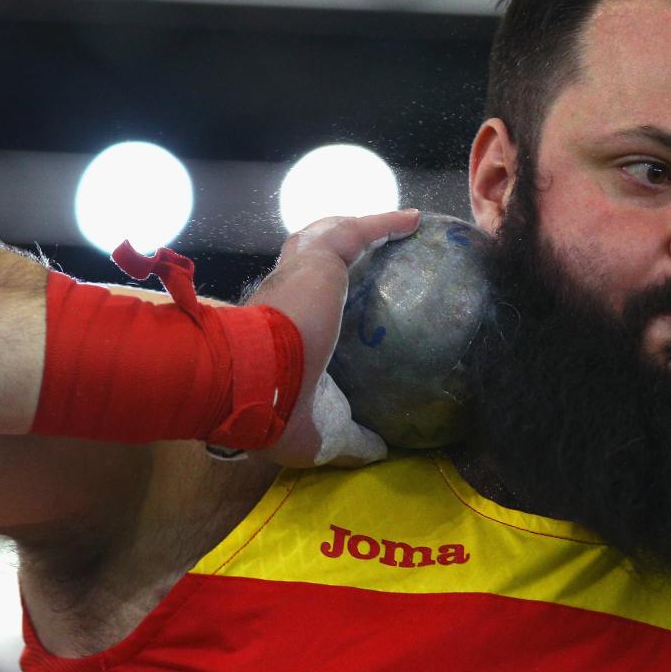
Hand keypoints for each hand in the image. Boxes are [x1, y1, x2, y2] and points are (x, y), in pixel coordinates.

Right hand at [249, 209, 420, 466]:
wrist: (256, 384)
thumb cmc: (281, 411)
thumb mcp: (324, 435)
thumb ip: (354, 439)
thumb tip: (382, 450)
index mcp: (274, 335)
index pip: (291, 309)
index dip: (311, 304)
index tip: (337, 311)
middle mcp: (279, 298)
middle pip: (302, 264)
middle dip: (327, 255)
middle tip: (360, 258)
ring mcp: (294, 275)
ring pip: (322, 238)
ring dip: (351, 229)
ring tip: (385, 227)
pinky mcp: (316, 261)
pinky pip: (356, 233)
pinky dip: (383, 224)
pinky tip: (414, 221)